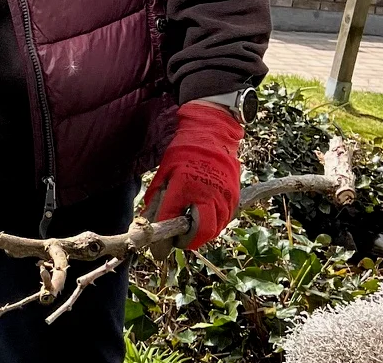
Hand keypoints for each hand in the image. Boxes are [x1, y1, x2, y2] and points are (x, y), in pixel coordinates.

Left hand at [141, 101, 242, 248]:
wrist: (211, 134)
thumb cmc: (183, 152)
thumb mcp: (164, 173)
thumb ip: (158, 199)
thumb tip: (148, 222)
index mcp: (185, 188)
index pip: (173, 223)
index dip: (165, 239)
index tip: (159, 248)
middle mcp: (208, 195)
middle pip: (200, 233)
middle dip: (186, 240)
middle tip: (176, 239)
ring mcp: (224, 197)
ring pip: (214, 229)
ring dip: (200, 234)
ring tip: (187, 228)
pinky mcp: (234, 197)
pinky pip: (224, 220)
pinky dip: (212, 224)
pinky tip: (201, 218)